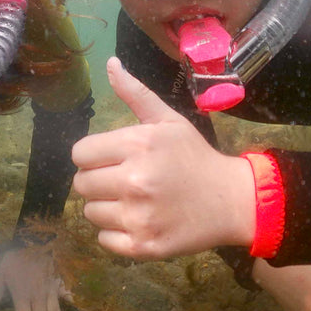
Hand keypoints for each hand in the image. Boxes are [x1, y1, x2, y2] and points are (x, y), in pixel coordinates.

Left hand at [71, 57, 255, 259]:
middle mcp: (134, 181)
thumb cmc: (194, 157)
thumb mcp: (168, 120)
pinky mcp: (143, 246)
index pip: (79, 154)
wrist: (231, 201)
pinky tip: (138, 221)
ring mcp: (138, 217)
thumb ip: (135, 93)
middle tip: (124, 181)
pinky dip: (116, 234)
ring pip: (90, 213)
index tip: (112, 159)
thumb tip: (110, 64)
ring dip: (106, 207)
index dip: (93, 156)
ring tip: (133, 201)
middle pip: (81, 184)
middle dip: (98, 180)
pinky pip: (103, 240)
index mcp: (137, 145)